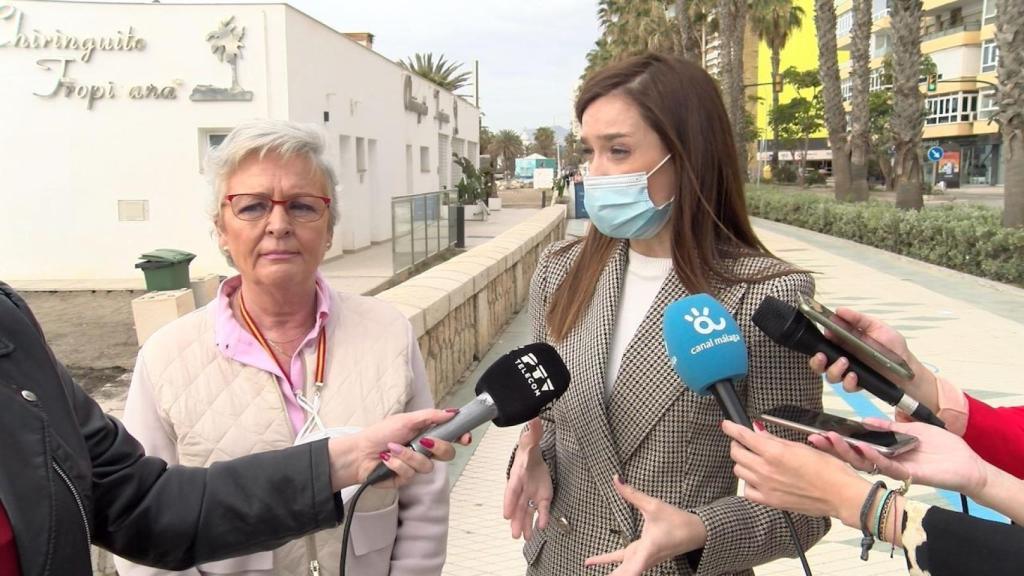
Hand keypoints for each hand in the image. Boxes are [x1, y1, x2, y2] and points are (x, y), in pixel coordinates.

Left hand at [327, 408, 469, 490]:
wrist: (358, 452)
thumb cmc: (380, 433)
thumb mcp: (406, 419)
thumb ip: (431, 416)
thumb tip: (452, 412)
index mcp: (427, 434)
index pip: (451, 437)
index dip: (461, 437)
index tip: (465, 437)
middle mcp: (425, 450)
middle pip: (447, 454)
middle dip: (438, 447)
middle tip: (425, 441)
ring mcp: (416, 466)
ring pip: (427, 465)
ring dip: (408, 455)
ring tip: (393, 448)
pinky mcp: (406, 479)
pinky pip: (411, 474)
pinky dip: (397, 464)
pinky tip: (387, 459)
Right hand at [503, 419, 552, 539]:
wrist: (534, 455)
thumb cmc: (528, 448)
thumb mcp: (531, 438)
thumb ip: (533, 431)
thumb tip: (534, 417)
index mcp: (518, 474)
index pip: (512, 489)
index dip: (509, 501)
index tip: (506, 514)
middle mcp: (521, 488)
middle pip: (517, 506)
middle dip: (516, 520)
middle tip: (514, 534)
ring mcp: (530, 494)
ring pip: (526, 512)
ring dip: (525, 525)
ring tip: (523, 539)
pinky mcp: (541, 498)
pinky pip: (541, 510)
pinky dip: (542, 518)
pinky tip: (541, 528)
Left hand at [584, 476, 705, 574]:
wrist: (696, 532)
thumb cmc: (677, 521)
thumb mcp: (654, 505)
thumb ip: (632, 494)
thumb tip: (616, 479)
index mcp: (648, 549)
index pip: (633, 568)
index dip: (624, 575)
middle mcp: (645, 559)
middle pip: (624, 573)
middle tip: (590, 566)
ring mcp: (644, 560)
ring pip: (624, 571)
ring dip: (611, 573)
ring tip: (589, 565)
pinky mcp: (644, 557)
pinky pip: (626, 565)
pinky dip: (613, 566)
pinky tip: (599, 565)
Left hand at [722, 420, 867, 526]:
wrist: (840, 494)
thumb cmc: (828, 469)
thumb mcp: (800, 447)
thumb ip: (775, 440)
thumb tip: (758, 432)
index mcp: (774, 452)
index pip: (743, 436)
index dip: (732, 428)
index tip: (727, 425)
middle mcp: (765, 470)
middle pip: (736, 453)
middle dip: (737, 444)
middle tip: (744, 442)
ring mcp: (765, 487)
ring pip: (739, 471)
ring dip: (743, 462)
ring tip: (754, 459)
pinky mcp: (770, 501)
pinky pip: (748, 491)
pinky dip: (749, 483)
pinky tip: (757, 479)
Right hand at [807, 308, 938, 411]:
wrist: (908, 368)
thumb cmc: (893, 346)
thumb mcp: (877, 327)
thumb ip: (858, 319)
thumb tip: (839, 310)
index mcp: (845, 342)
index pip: (825, 341)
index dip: (820, 340)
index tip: (825, 335)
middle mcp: (844, 356)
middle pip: (821, 361)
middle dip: (817, 361)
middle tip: (822, 356)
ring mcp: (850, 371)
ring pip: (830, 375)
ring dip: (833, 370)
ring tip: (844, 363)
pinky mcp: (857, 384)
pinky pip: (846, 386)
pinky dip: (848, 382)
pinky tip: (854, 376)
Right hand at [807, 417, 987, 496]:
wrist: (967, 463)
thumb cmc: (943, 447)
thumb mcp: (911, 429)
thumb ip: (889, 427)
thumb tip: (865, 420)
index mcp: (884, 450)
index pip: (854, 446)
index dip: (837, 440)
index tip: (819, 431)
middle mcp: (885, 460)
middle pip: (852, 456)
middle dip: (832, 447)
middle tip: (814, 437)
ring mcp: (895, 468)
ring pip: (864, 463)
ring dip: (846, 451)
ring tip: (832, 439)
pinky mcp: (907, 474)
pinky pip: (886, 466)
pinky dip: (873, 456)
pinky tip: (863, 446)